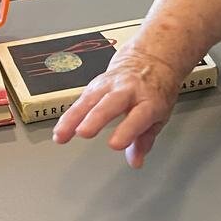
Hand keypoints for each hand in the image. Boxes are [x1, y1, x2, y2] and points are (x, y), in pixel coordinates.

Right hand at [51, 43, 183, 167]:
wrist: (150, 59)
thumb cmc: (155, 91)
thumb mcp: (160, 116)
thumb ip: (145, 140)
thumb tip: (135, 161)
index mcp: (149, 100)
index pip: (138, 116)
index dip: (126, 130)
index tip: (115, 144)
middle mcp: (128, 90)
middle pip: (110, 103)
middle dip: (95, 117)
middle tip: (84, 133)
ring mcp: (110, 85)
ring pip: (90, 100)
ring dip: (73, 117)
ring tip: (61, 135)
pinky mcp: (95, 85)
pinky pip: (80, 100)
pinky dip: (68, 116)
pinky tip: (60, 130)